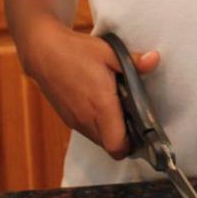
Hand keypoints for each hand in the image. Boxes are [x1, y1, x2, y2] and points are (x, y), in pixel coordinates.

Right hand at [26, 22, 158, 157]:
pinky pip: (88, 131)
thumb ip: (133, 61)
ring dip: (110, 131)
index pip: (118, 146)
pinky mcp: (67, 119)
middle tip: (133, 116)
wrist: (41, 51)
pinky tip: (100, 105)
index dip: (132, 145)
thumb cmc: (75, 50)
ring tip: (117, 108)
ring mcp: (75, 121)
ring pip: (99, 140)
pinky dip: (97, 125)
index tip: (142, 131)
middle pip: (111, 146)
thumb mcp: (108, 52)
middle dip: (124, 137)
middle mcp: (87, 119)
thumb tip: (154, 60)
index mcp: (101, 106)